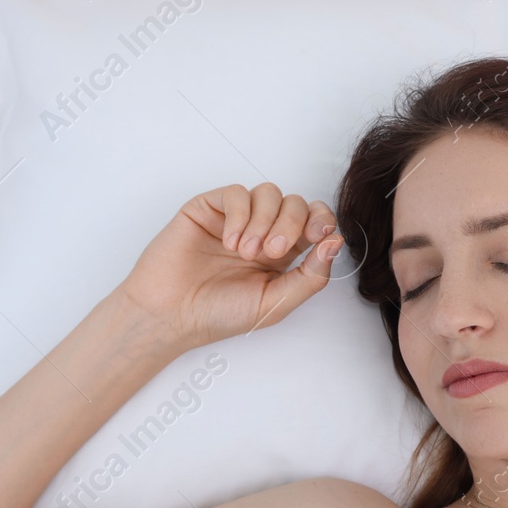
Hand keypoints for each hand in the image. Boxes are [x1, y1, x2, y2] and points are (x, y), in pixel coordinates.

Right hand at [118, 182, 343, 350]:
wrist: (171, 315)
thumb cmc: (220, 314)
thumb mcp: (277, 303)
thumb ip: (311, 276)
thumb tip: (336, 242)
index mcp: (284, 255)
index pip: (315, 222)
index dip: (321, 221)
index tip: (318, 237)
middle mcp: (263, 232)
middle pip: (296, 204)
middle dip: (291, 224)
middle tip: (271, 253)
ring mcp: (237, 218)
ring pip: (269, 193)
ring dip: (264, 221)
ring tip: (246, 252)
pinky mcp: (210, 208)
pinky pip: (237, 193)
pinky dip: (240, 215)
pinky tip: (230, 241)